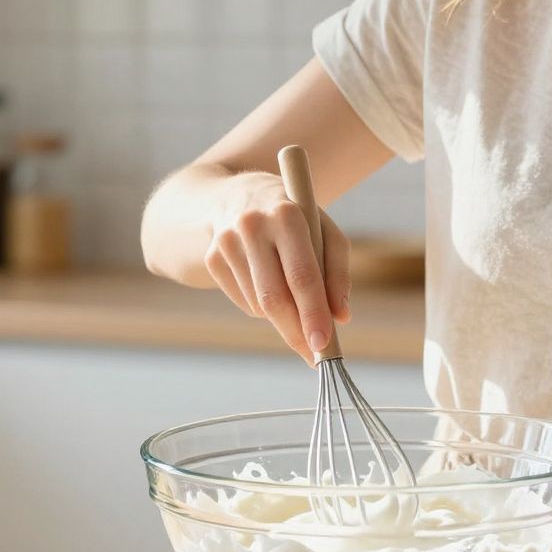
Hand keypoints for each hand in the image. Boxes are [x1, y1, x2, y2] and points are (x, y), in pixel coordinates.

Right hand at [202, 173, 350, 362]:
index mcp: (286, 214)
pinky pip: (244, 302)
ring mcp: (225, 243)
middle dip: (296, 332)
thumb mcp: (323, 230)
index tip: (324, 345)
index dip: (314, 313)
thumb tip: (340, 317)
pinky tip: (266, 281)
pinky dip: (263, 307)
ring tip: (293, 297)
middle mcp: (251, 226)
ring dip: (283, 317)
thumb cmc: (292, 217)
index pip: (302, 274)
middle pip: (274, 298)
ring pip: (259, 305)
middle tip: (314, 356)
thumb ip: (336, 272)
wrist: (233, 195)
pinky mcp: (211, 258)